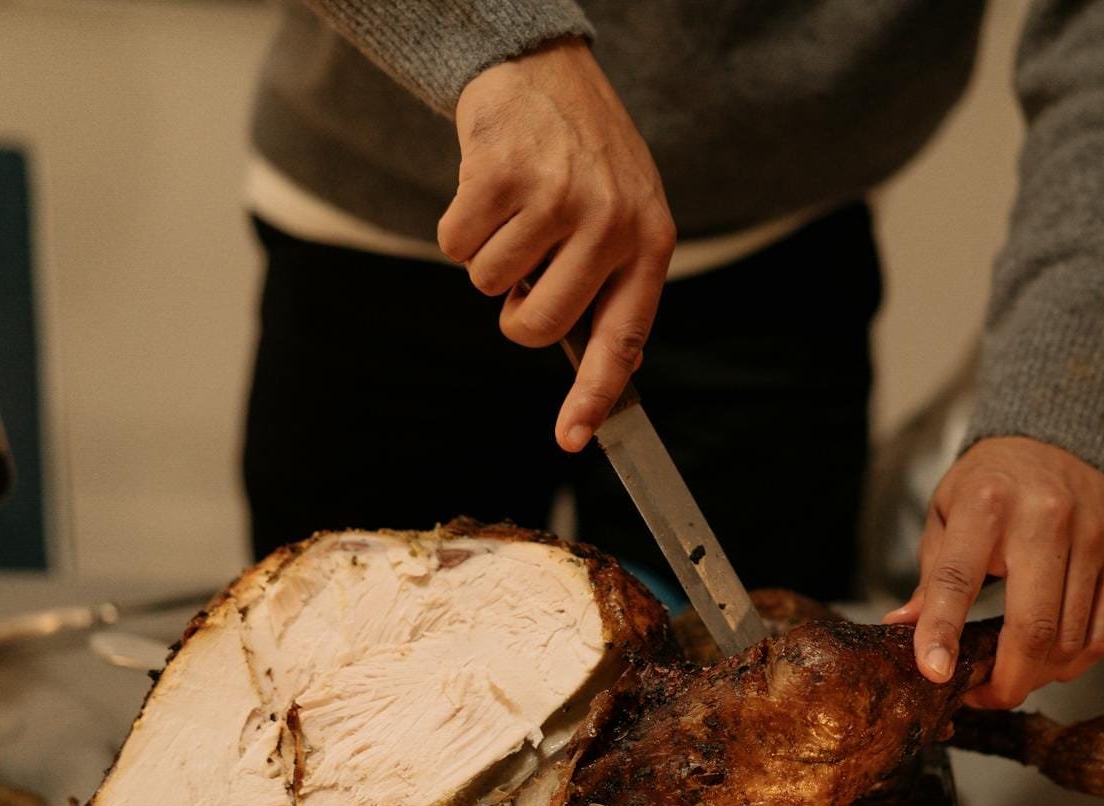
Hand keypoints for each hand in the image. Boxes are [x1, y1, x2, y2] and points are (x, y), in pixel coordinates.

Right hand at [438, 38, 676, 451]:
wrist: (544, 68)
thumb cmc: (584, 156)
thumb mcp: (625, 214)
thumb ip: (613, 284)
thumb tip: (602, 365)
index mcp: (649, 243)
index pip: (624, 340)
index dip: (594, 396)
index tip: (572, 439)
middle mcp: (610, 224)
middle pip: (535, 327)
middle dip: (514, 312)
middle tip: (524, 267)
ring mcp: (557, 199)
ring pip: (487, 285)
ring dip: (487, 255)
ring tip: (515, 206)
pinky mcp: (501, 176)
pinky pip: (454, 247)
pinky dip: (458, 225)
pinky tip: (487, 186)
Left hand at [884, 436, 1103, 708]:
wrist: (1058, 438)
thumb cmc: (992, 482)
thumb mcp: (947, 512)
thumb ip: (933, 574)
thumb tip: (904, 626)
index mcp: (985, 506)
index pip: (957, 580)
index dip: (942, 632)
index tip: (934, 672)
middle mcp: (1043, 521)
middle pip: (1033, 626)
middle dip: (1008, 680)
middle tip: (984, 694)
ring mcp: (1088, 540)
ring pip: (1072, 639)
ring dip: (1041, 675)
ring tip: (1015, 673)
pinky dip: (1077, 661)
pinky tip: (1052, 662)